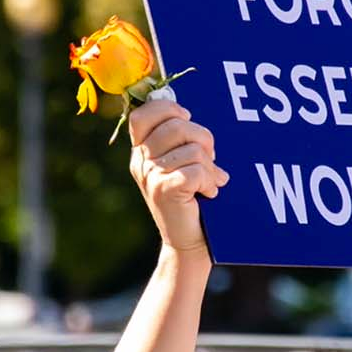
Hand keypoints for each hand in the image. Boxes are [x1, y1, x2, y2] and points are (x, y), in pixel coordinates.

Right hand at [128, 100, 229, 255]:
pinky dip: (210, 181)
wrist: (187, 243)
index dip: (167, 108)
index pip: (143, 114)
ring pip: (192, 149)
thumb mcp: (178, 165)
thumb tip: (187, 114)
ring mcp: (150, 177)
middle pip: (176, 126)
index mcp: (141, 151)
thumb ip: (179, 141)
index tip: (187, 118)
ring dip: (210, 166)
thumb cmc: (190, 199)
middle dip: (203, 139)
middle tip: (209, 159)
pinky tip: (209, 192)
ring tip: (210, 180)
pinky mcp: (164, 191)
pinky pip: (196, 171)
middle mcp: (141, 162)